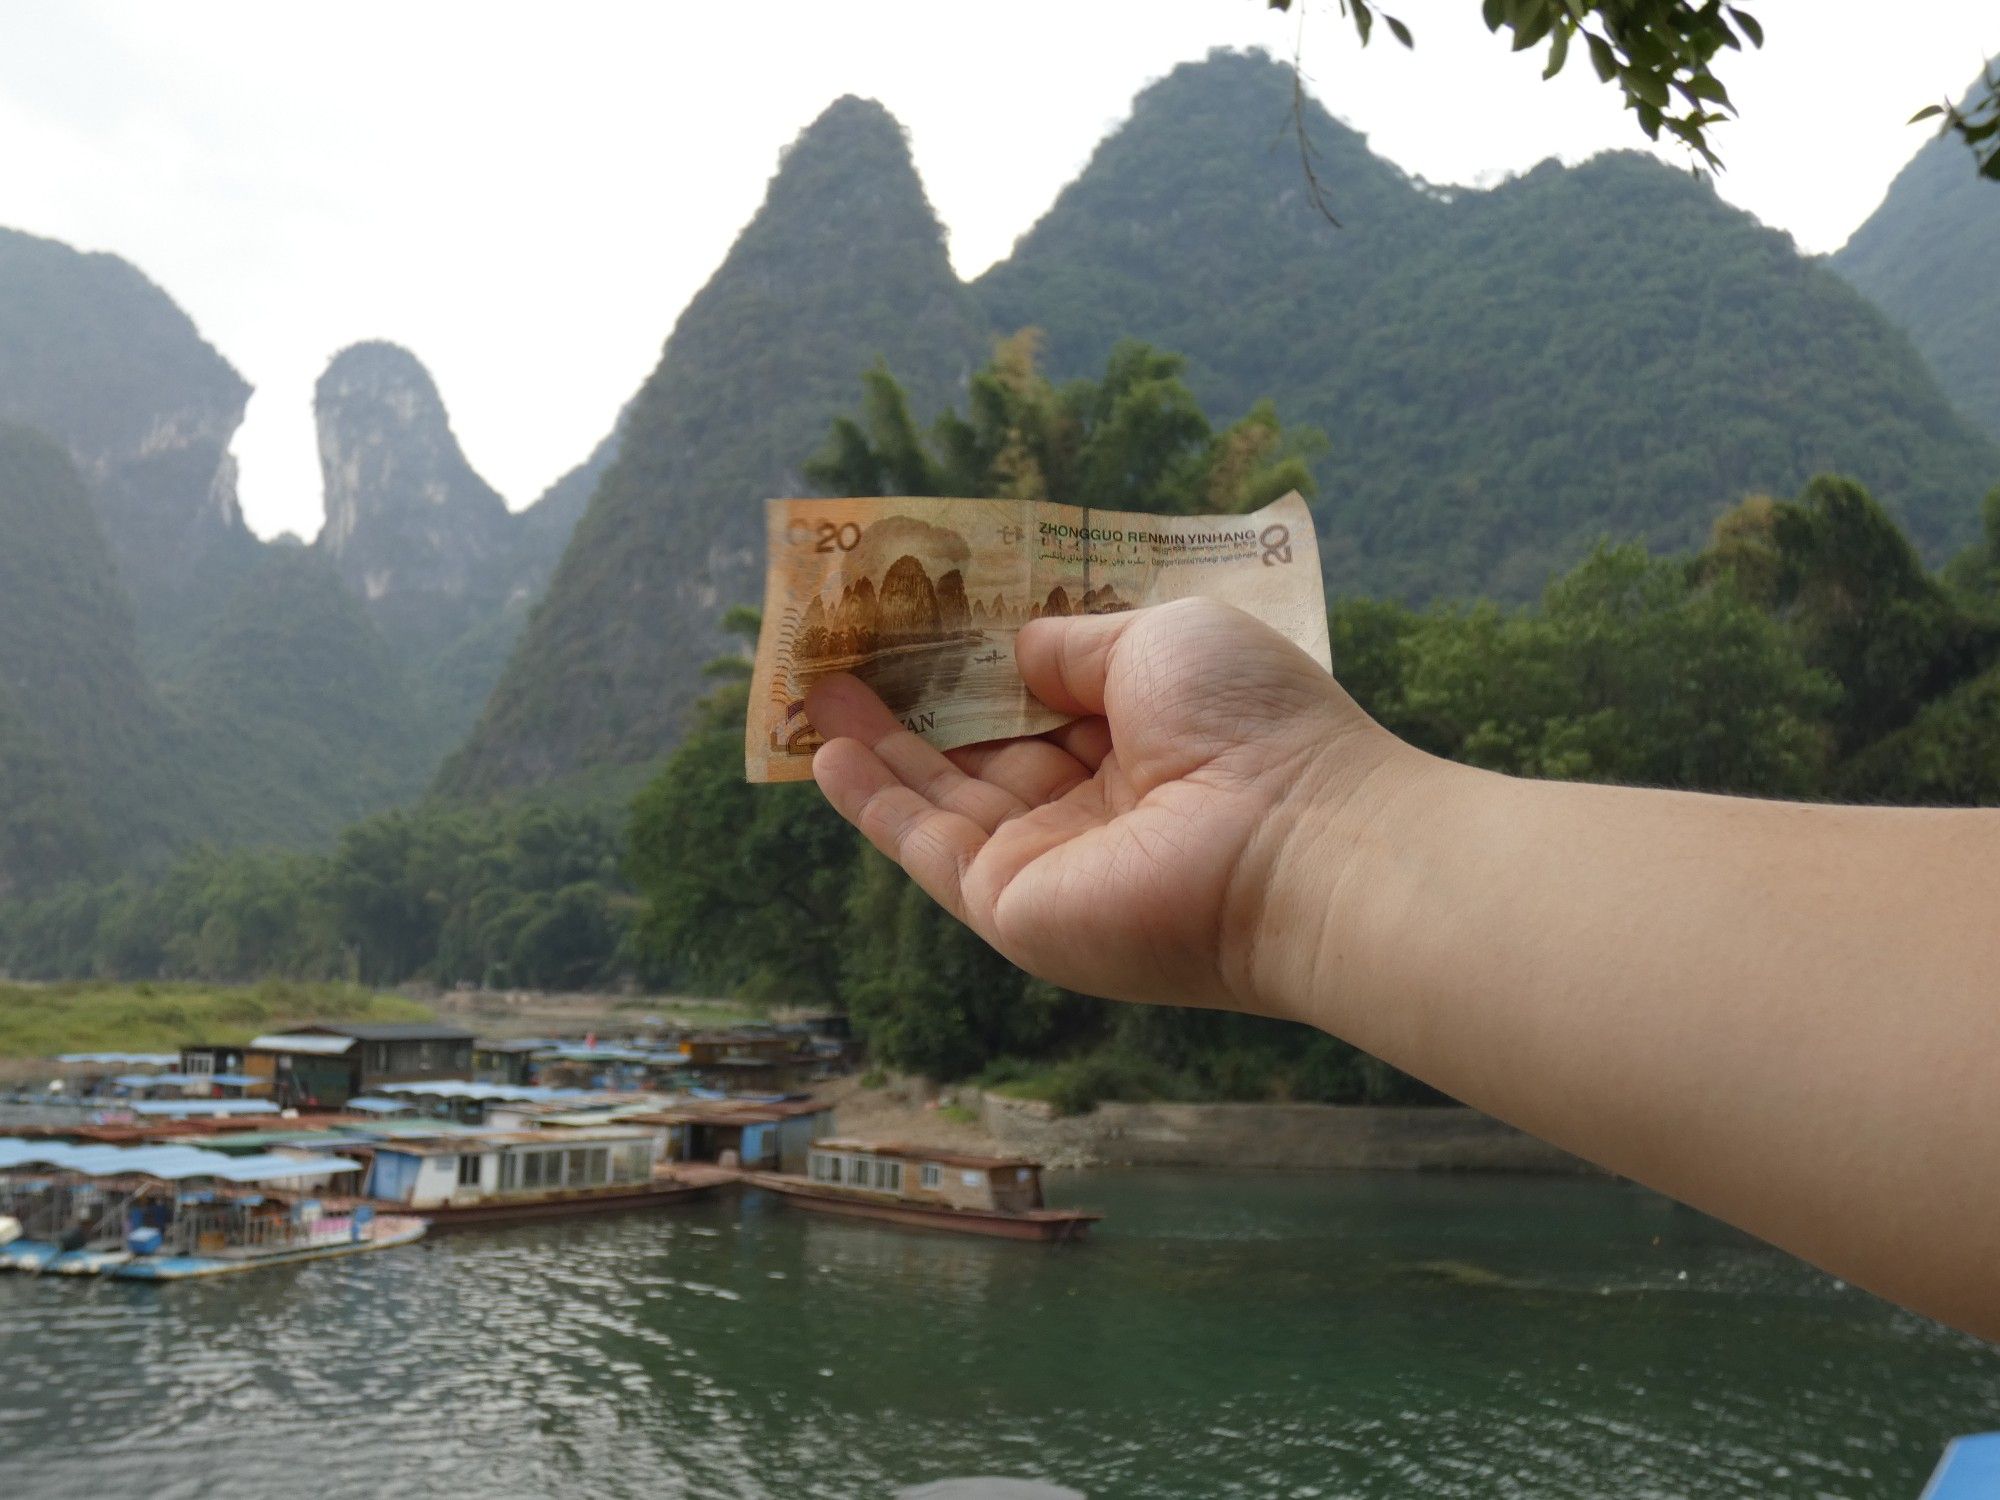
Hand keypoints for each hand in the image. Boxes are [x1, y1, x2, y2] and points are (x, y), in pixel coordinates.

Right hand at [806, 598, 1414, 1015]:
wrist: (1293, 840)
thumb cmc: (1252, 723)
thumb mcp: (1161, 640)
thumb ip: (1079, 645)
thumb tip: (1016, 647)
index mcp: (1145, 743)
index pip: (1047, 707)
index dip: (985, 670)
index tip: (925, 625)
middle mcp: (1097, 808)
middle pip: (985, 754)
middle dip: (918, 705)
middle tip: (851, 654)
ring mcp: (1052, 863)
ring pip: (944, 799)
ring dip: (878, 746)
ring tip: (814, 690)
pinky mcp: (1014, 907)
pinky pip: (929, 848)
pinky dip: (875, 804)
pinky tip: (827, 754)